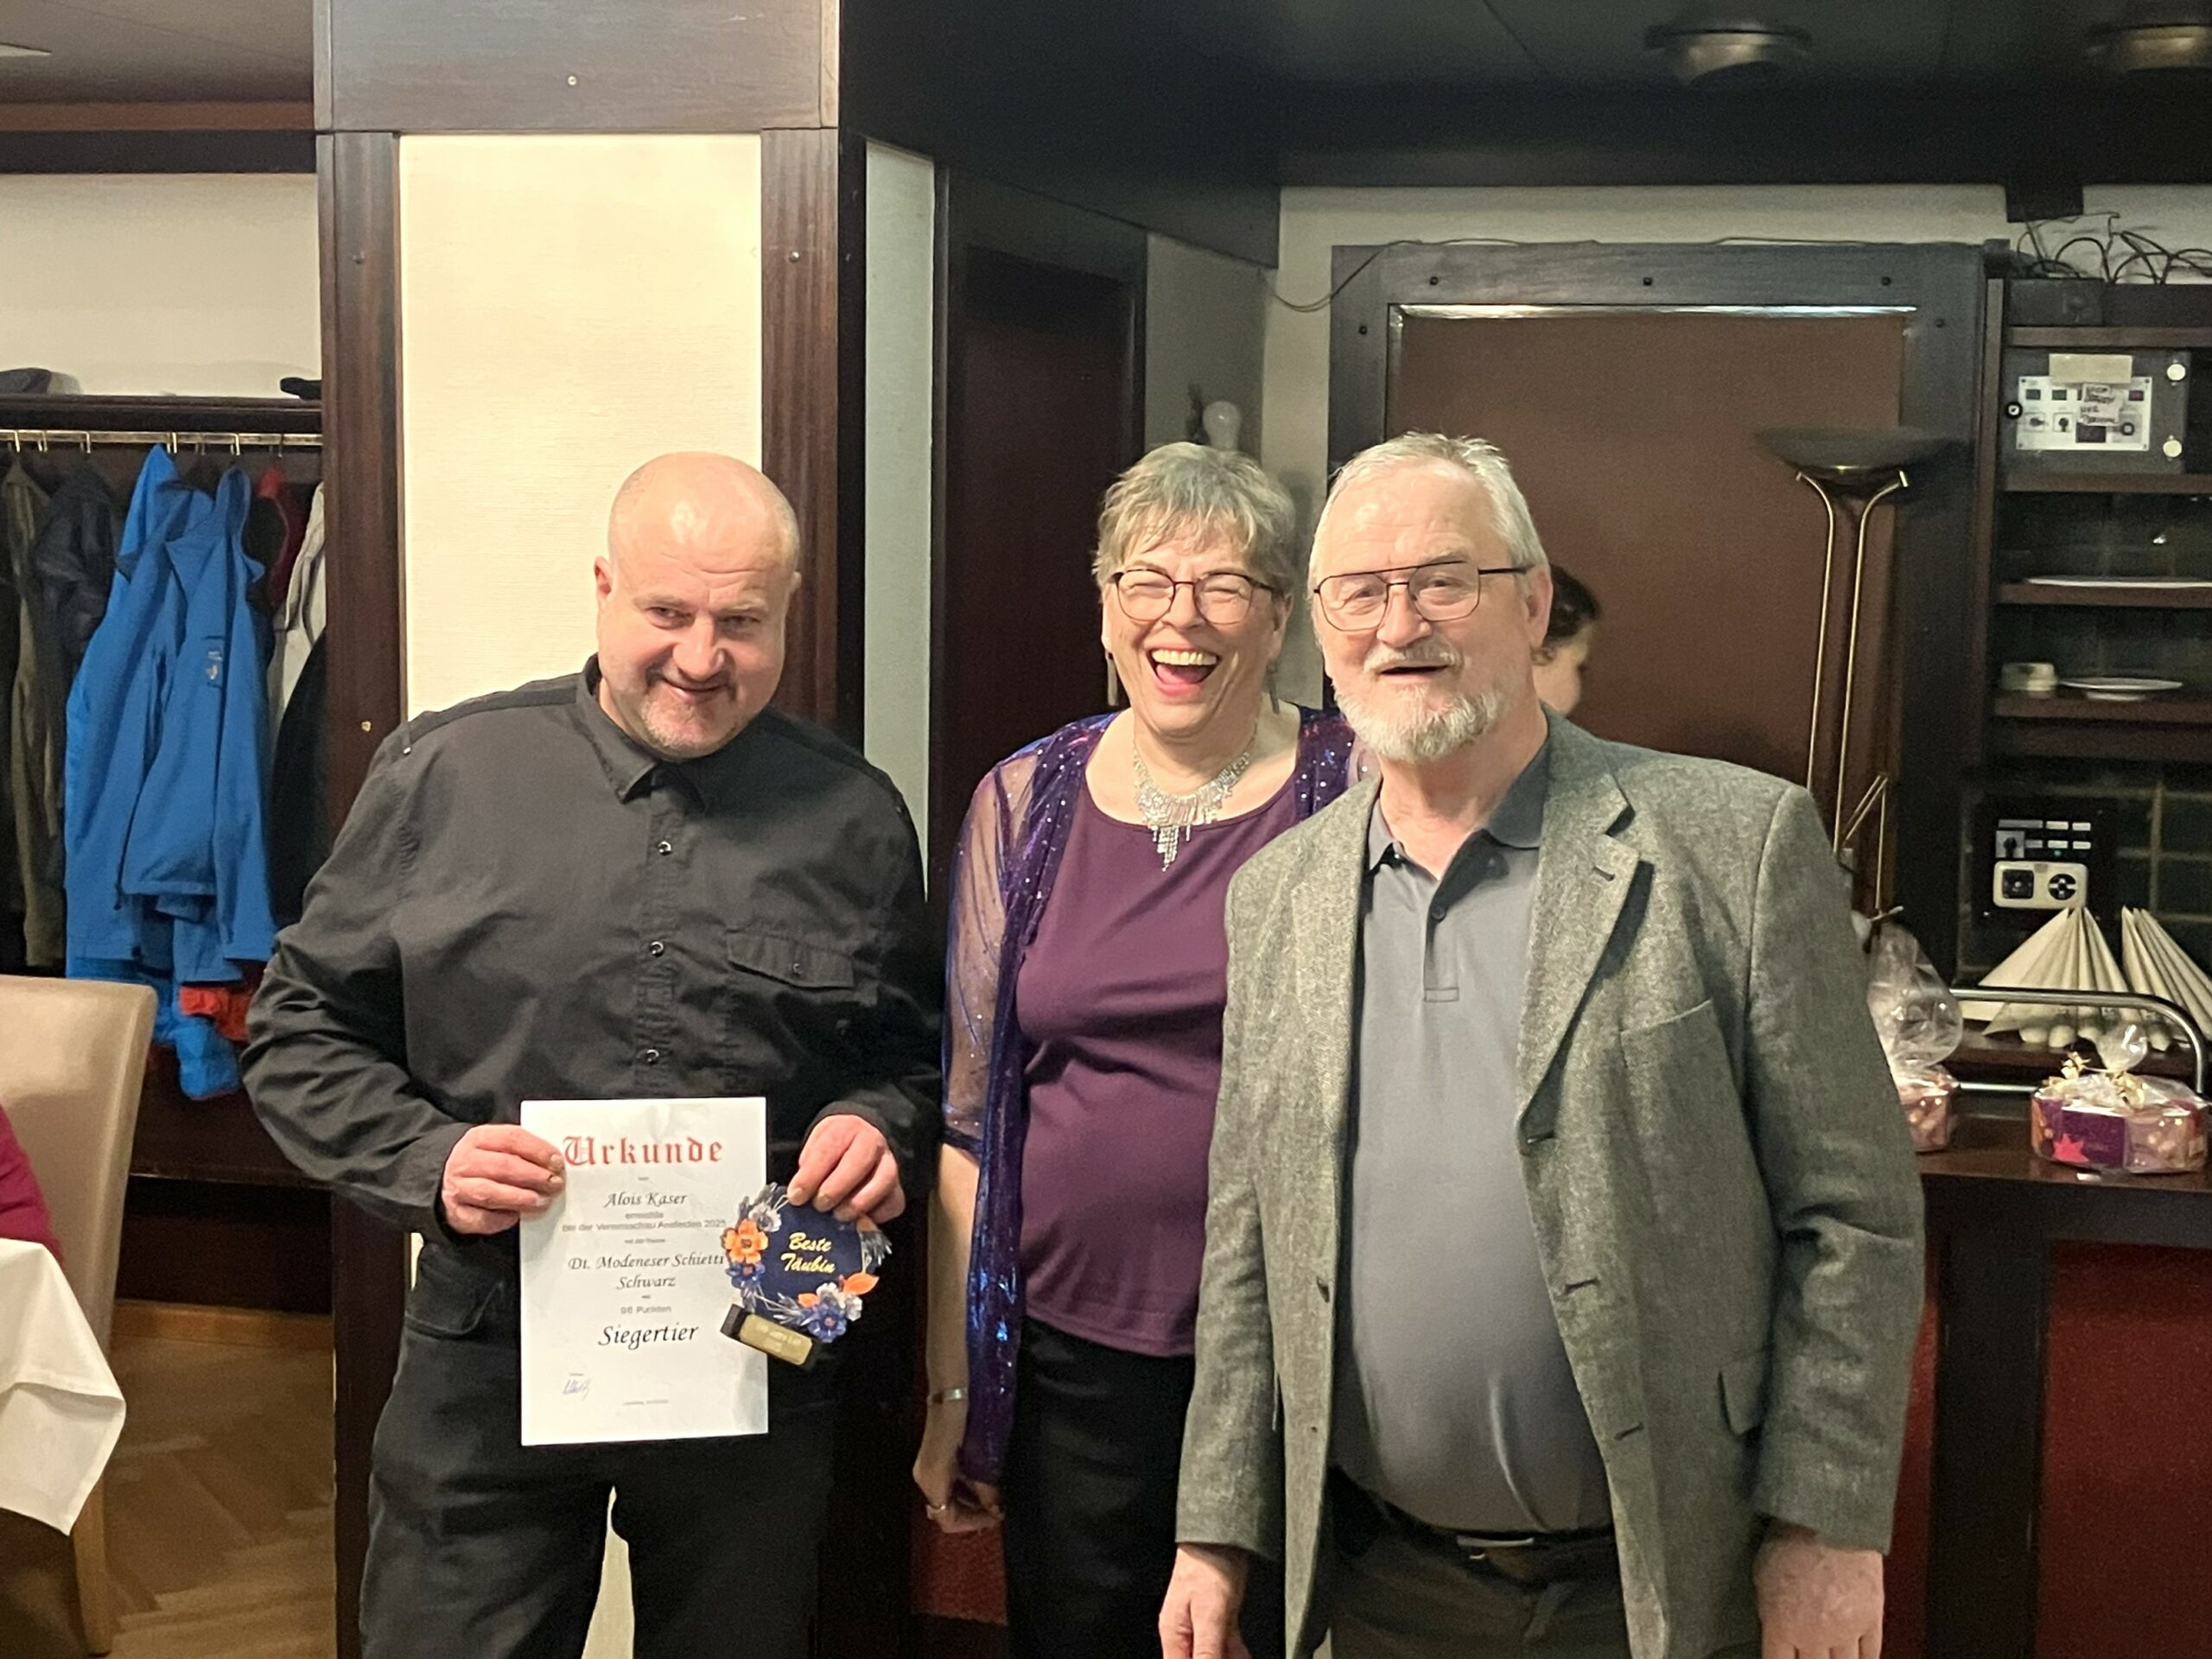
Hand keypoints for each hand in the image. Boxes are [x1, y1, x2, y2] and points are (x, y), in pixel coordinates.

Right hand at [440, 1124, 563, 1235]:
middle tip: (555, 1183)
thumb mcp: (499, 1148)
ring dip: (521, 1198)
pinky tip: (517, 1216)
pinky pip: (482, 1218)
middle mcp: (465, 1161)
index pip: (512, 1138)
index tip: (557, 1162)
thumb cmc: (485, 1163)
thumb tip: (556, 1163)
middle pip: (503, 1166)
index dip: (538, 1150)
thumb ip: (524, 1152)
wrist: (447, 1181)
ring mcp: (459, 1188)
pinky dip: (502, 1219)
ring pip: (491, 1193)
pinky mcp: (457, 1213)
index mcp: (479, 1138)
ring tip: (542, 1201)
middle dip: (534, 1175)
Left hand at [789, 1113, 903, 1222]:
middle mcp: (872, 1142)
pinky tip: (859, 1220)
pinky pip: (894, 1202)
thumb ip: (808, 1167)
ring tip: (839, 1215)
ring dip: (859, 1202)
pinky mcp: (898, 1188)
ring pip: (884, 1180)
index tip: (796, 1196)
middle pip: (859, 1162)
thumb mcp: (815, 1146)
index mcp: (846, 1128)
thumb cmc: (834, 1148)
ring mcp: (889, 1164)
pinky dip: (877, 1215)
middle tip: (820, 1205)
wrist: (862, 1140)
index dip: (811, 1175)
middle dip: (837, 1187)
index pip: (828, 1149)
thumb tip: (799, 1195)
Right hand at [913, 1395, 1000, 1533]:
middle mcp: (925, 1479)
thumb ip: (983, 1485)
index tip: (995, 1517)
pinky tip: (981, 1485)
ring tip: (993, 1500)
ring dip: (969, 1503)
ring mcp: (927, 1470)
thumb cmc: (961, 1422)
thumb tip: (995, 1507)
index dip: (973, 1523)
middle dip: (972, 1515)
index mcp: (932, 1481)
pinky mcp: (934, 1460)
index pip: (947, 1520)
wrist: (950, 1392)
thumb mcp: (975, 1456)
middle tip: (997, 1511)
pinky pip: (947, 1486)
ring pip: (947, 1500)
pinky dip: (964, 1490)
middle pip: (945, 1513)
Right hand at [1160, 1544, 1248, 1658]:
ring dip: (1228, 1658)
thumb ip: (1207, 1650)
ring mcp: (1201, 1624)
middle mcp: (1185, 1631)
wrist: (1221, 1534)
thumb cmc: (1209, 1566)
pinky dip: (1236, 1652)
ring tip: (1242, 1657)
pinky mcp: (1217, 1616)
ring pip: (1214, 1654)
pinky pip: (1226, 1643)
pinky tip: (1244, 1656)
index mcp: (1174, 1633)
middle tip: (1234, 1657)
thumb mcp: (1209, 1615)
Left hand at [1755, 1523, 1883, 1658]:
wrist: (1828, 1520)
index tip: (1785, 1657)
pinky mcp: (1871, 1619)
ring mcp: (1845, 1630)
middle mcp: (1813, 1636)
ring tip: (1832, 1656)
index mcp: (1781, 1625)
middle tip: (1811, 1653)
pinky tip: (1858, 1658)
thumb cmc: (1789, 1541)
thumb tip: (1776, 1628)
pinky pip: (1870, 1653)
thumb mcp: (1763, 1577)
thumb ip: (1771, 1611)